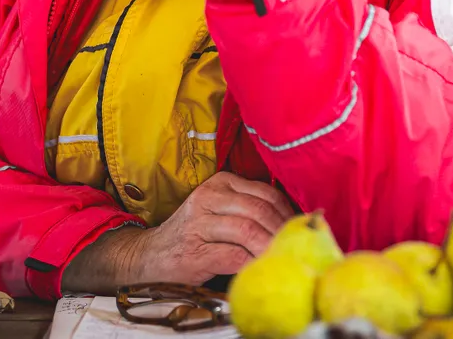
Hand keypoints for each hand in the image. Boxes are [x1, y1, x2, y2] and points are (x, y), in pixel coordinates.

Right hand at [61, 172, 296, 291]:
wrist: (149, 256)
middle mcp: (209, 197)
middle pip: (260, 210)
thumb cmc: (193, 235)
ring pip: (249, 231)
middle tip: (298, 248)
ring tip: (284, 259)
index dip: (288, 212)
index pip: (265, 193)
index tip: (302, 229)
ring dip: (271, 248)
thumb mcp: (219, 211)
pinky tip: (261, 269)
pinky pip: (234, 256)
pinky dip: (252, 263)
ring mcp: (199, 223)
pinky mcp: (195, 251)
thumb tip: (293, 222)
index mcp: (220, 183)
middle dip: (284, 232)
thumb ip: (249, 210)